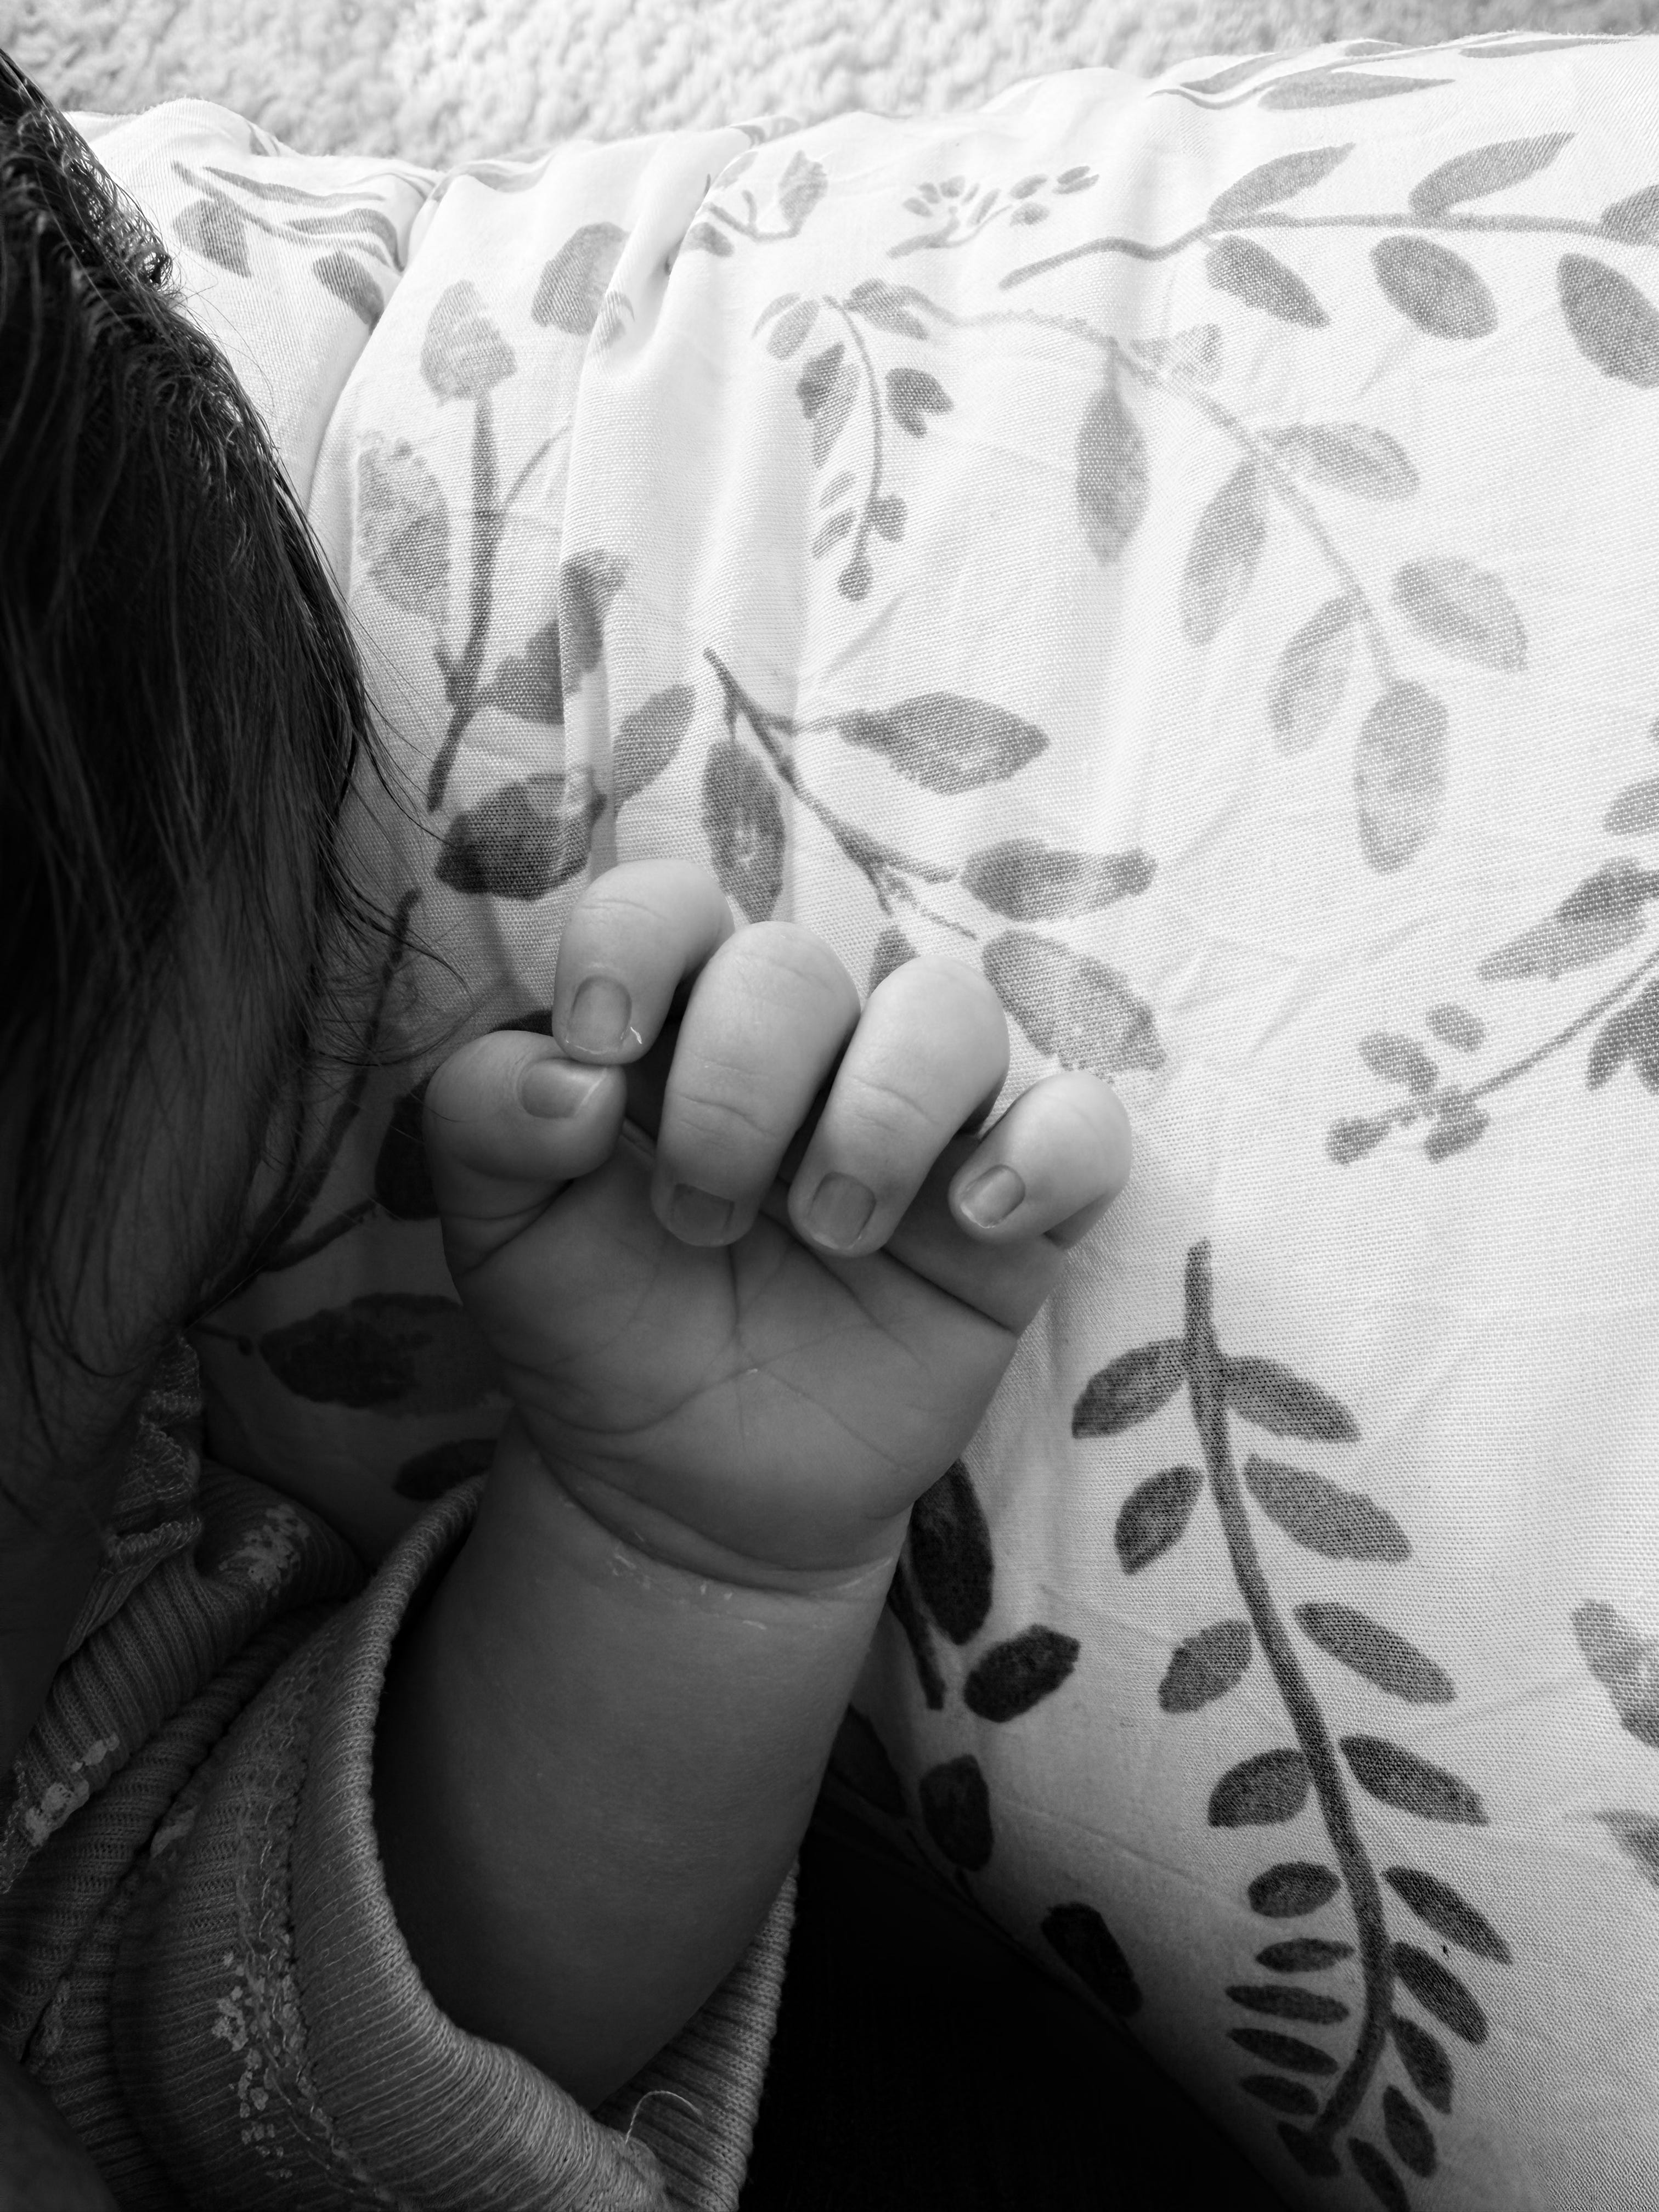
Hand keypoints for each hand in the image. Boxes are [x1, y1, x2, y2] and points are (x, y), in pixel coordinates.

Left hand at [423, 861, 1130, 1585]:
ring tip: (828, 1231)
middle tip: (698, 1217)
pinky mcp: (1016, 1211)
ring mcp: (920, 1124)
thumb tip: (565, 1078)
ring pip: (950, 1010)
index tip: (602, 1048)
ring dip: (879, 1110)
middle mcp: (805, 1051)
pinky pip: (1084, 1124)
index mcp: (676, 1026)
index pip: (670, 905)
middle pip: (797, 964)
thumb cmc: (601, 1334)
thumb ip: (484, 1128)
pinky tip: (975, 1222)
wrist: (688, 1489)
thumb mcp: (498, 1243)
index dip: (635, 943)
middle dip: (736, 1087)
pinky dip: (1045, 1152)